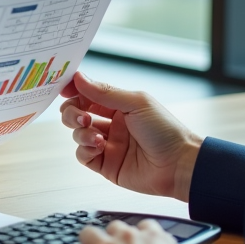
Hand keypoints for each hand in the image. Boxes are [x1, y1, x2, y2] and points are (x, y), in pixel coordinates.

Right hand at [60, 71, 201, 200]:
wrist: (180, 165)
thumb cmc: (166, 131)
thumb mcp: (136, 103)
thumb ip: (105, 92)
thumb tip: (79, 78)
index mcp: (119, 106)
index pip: (88, 95)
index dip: (74, 91)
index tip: (64, 89)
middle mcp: (112, 124)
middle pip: (77, 113)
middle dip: (72, 112)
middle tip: (82, 116)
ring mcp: (108, 145)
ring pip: (77, 134)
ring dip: (81, 132)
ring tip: (97, 137)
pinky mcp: (106, 165)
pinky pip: (83, 155)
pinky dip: (84, 149)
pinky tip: (98, 147)